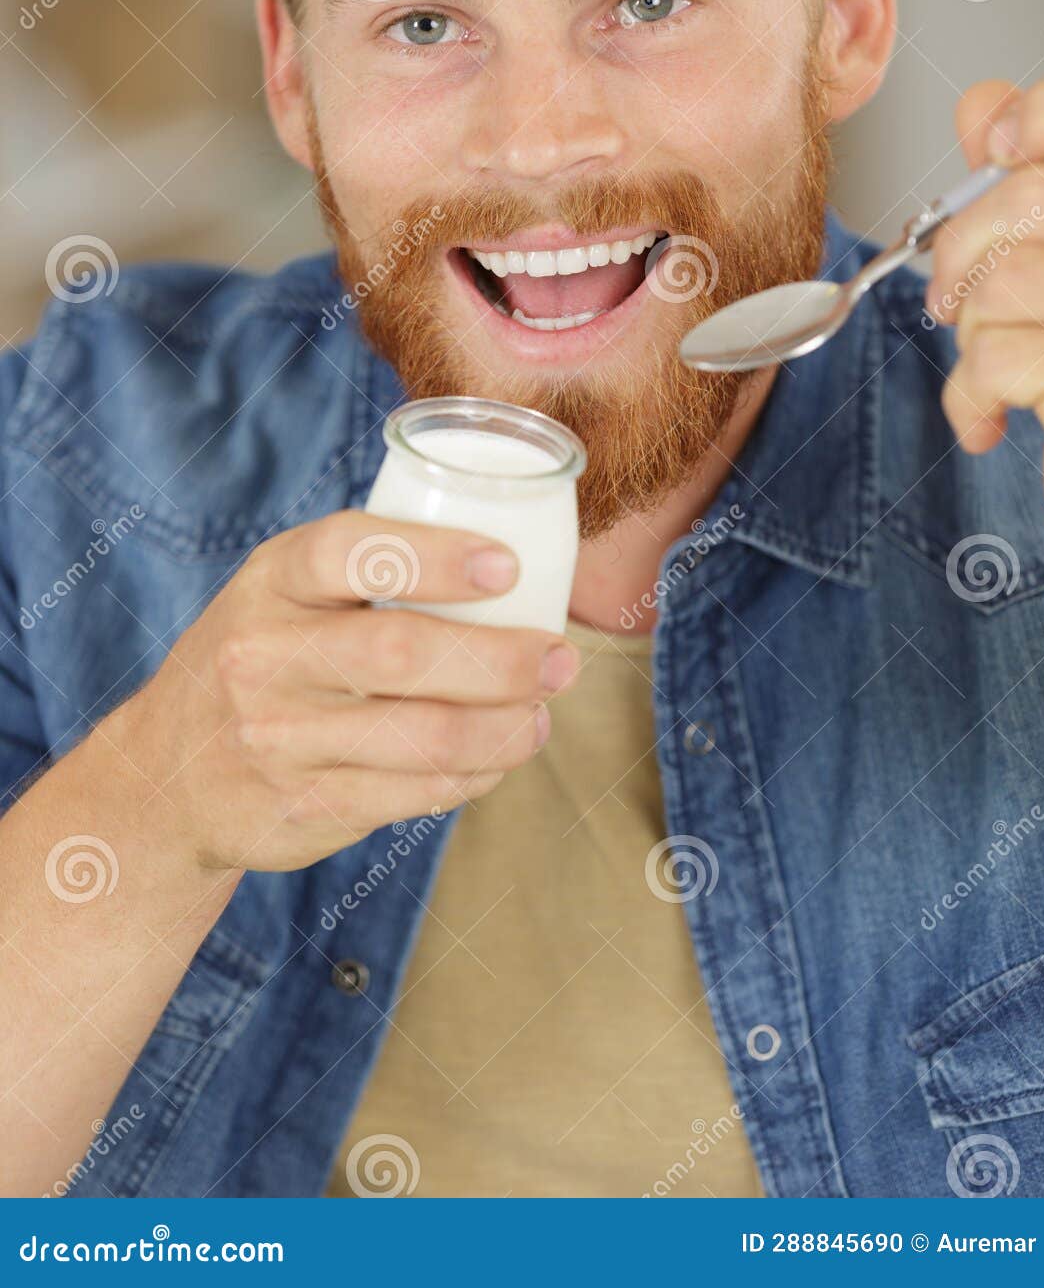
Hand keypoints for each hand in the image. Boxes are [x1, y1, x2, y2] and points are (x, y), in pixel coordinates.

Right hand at [110, 511, 579, 872]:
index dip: (435, 557)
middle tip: (560, 658)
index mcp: (270, 581)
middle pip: (400, 654)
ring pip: (421, 736)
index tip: (508, 567)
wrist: (167, 774)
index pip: (348, 552)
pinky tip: (497, 759)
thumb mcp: (283, 593)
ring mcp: (279, 739)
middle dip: (500, 659)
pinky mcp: (303, 807)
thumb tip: (513, 571)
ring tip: (541, 715)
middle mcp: (264, 656)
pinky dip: (472, 777)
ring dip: (503, 729)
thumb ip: (368, 570)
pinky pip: (412, 794)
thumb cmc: (262, 657)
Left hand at [926, 74, 1043, 520]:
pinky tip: (990, 418)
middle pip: (1029, 200)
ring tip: (995, 364)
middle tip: (953, 296)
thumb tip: (984, 107)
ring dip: (973, 331)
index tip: (996, 147)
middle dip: (963, 250)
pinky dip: (971, 395)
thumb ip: (1029, 177)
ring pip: (1002, 283)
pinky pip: (999, 359)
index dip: (1036, 116)